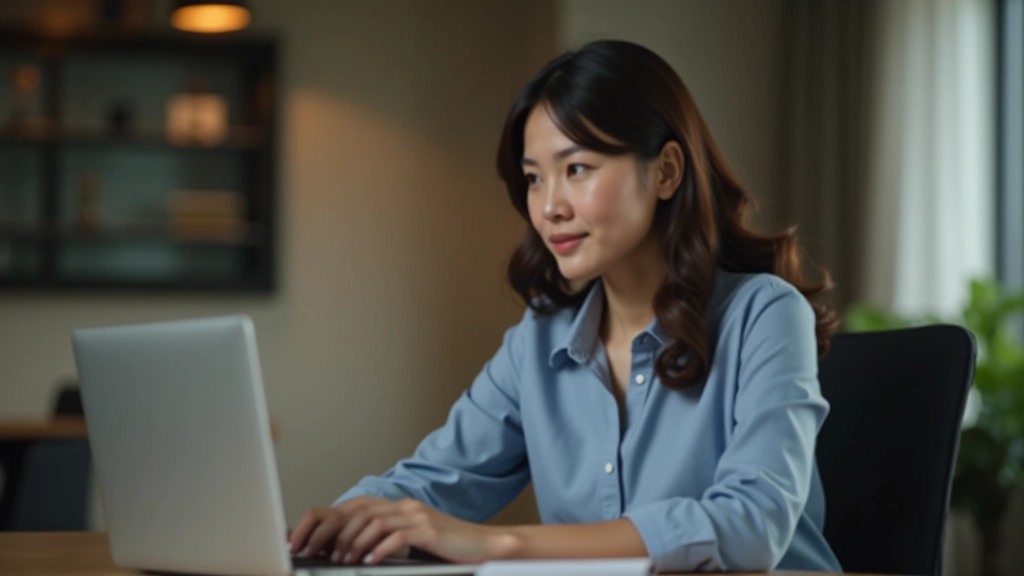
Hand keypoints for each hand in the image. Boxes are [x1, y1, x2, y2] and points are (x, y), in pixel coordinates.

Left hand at [288, 497, 516, 564]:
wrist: (484, 545)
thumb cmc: (446, 547)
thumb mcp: (410, 539)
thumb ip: (383, 538)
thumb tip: (348, 551)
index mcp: (396, 506)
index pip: (351, 507)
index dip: (323, 521)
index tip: (303, 540)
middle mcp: (403, 505)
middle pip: (356, 511)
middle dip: (329, 532)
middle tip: (313, 553)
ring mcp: (416, 515)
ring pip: (372, 522)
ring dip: (352, 543)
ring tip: (343, 561)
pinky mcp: (429, 530)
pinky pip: (396, 536)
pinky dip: (379, 550)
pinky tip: (370, 563)